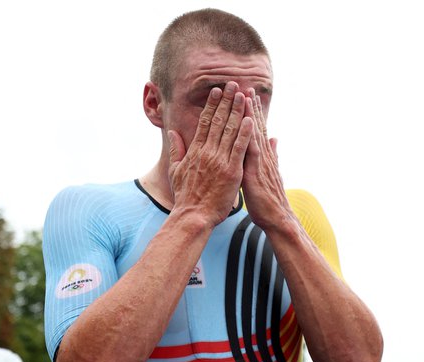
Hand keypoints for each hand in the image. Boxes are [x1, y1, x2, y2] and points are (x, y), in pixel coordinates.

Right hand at [167, 81, 253, 226]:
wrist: (193, 216)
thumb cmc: (185, 196)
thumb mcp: (176, 170)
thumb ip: (176, 149)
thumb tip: (173, 132)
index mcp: (195, 151)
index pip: (205, 122)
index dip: (211, 105)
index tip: (216, 91)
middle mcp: (207, 152)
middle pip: (218, 121)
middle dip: (226, 101)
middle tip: (232, 84)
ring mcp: (220, 160)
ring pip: (230, 130)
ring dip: (237, 111)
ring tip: (242, 94)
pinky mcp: (232, 171)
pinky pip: (240, 148)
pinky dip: (245, 133)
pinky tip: (250, 119)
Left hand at [241, 89, 291, 229]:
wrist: (277, 218)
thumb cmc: (269, 200)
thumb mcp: (269, 174)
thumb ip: (272, 155)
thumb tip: (275, 140)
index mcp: (262, 157)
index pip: (256, 130)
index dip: (251, 113)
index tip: (247, 95)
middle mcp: (263, 156)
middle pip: (255, 127)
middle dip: (249, 107)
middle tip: (244, 86)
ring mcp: (261, 163)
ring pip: (253, 134)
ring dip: (249, 114)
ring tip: (245, 96)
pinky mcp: (256, 172)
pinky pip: (251, 150)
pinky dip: (249, 135)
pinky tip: (246, 123)